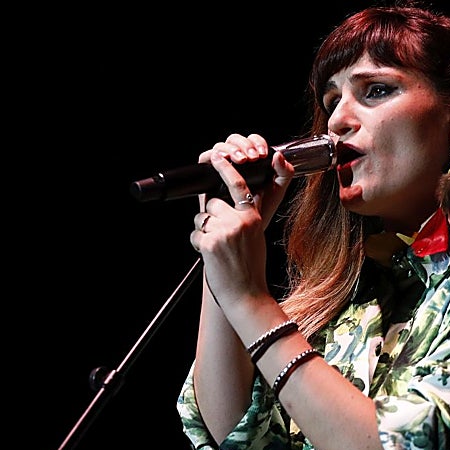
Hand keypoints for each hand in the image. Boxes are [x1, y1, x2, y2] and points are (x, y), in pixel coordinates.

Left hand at [190, 133, 291, 307]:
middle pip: (212, 205)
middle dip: (211, 218)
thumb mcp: (255, 236)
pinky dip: (198, 244)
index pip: (238, 185)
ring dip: (204, 232)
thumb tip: (223, 204)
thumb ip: (244, 217)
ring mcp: (224, 231)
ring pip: (201, 219)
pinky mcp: (209, 243)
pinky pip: (195, 235)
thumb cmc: (250, 267)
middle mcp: (240, 221)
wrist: (246, 294)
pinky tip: (211, 256)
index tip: (216, 155)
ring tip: (217, 249)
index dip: (225, 168)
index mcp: (252, 217)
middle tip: (221, 240)